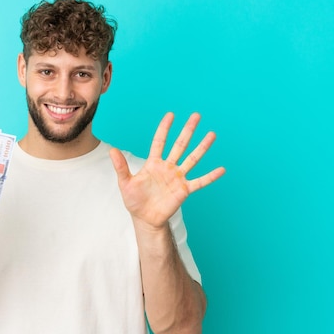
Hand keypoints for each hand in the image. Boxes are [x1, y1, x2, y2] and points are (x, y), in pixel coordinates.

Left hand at [110, 112, 224, 229]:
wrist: (145, 218)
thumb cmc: (134, 200)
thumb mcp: (125, 183)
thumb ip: (121, 167)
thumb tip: (111, 150)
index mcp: (153, 163)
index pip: (160, 141)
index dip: (165, 128)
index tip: (171, 115)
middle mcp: (168, 167)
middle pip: (179, 145)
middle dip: (187, 131)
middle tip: (196, 115)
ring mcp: (177, 178)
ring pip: (192, 159)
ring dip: (202, 147)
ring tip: (212, 135)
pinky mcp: (184, 190)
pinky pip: (199, 182)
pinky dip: (210, 176)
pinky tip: (221, 170)